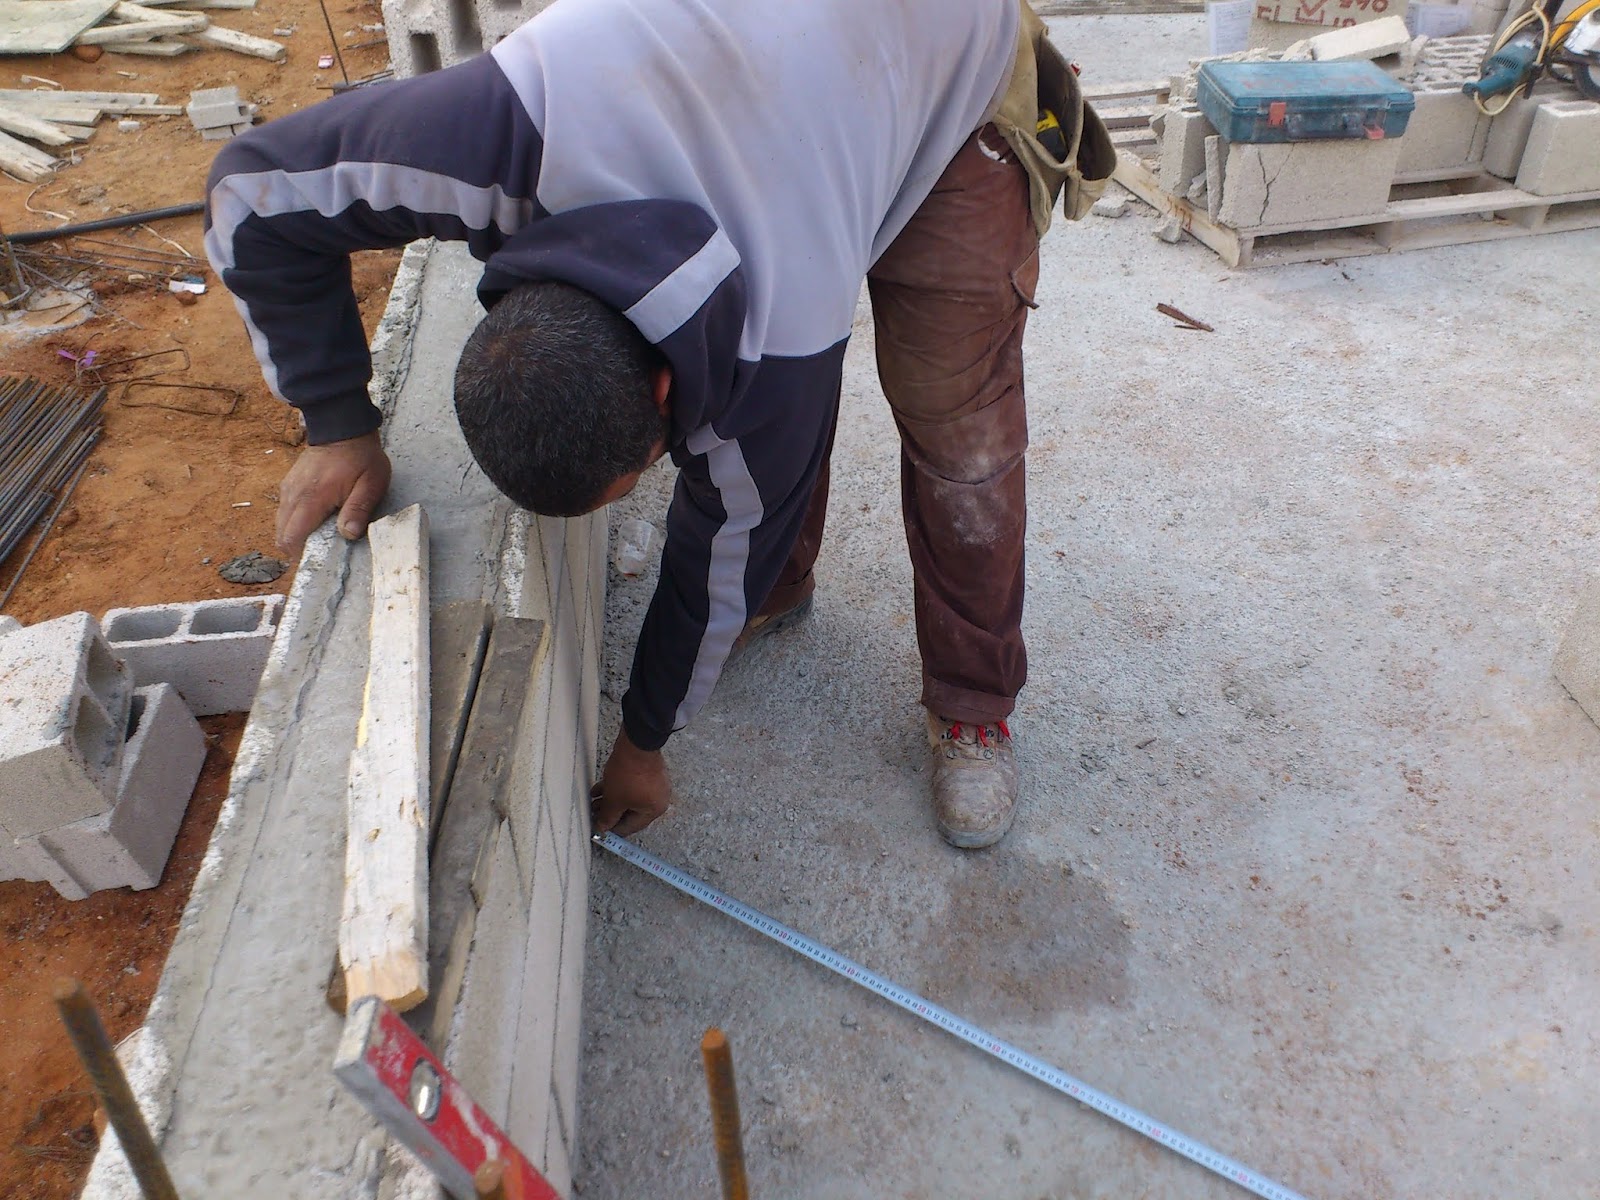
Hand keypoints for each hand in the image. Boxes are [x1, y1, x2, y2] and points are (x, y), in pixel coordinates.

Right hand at [274, 431, 392, 554]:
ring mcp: (288, 489)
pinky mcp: (289, 485)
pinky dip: (295, 521)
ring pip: (281, 524)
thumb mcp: (370, 484)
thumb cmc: (360, 458)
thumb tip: (348, 534)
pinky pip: (285, 512)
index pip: (290, 538)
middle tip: (324, 548)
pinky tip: (316, 518)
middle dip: (298, 547)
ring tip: (322, 533)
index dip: (301, 553)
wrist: (343, 428)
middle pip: (282, 535)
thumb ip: (358, 509)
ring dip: (296, 534)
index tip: (321, 558)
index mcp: (311, 499)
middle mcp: (293, 496)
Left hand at [591, 728, 671, 836]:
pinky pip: (631, 786)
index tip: (598, 829)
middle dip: (609, 812)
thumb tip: (602, 828)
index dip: (612, 829)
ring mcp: (654, 785)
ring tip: (594, 800)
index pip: (630, 827)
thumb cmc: (629, 774)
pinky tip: (600, 788)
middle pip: (630, 812)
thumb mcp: (614, 799)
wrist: (636, 743)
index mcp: (653, 810)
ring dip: (611, 800)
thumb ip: (607, 817)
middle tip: (593, 813)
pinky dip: (617, 789)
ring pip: (629, 798)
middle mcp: (658, 800)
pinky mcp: (648, 772)